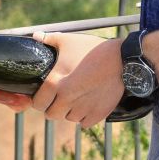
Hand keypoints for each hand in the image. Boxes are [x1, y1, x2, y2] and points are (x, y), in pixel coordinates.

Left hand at [0, 32, 124, 127]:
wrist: (123, 60)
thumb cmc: (93, 49)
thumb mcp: (68, 41)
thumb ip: (48, 40)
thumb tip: (35, 36)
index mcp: (55, 83)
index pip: (37, 103)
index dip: (39, 99)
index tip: (45, 95)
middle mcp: (66, 99)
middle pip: (51, 115)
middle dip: (53, 107)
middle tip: (60, 97)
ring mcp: (82, 108)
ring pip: (68, 119)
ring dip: (69, 111)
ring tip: (76, 98)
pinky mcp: (97, 114)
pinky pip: (84, 123)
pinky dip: (85, 116)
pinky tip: (88, 103)